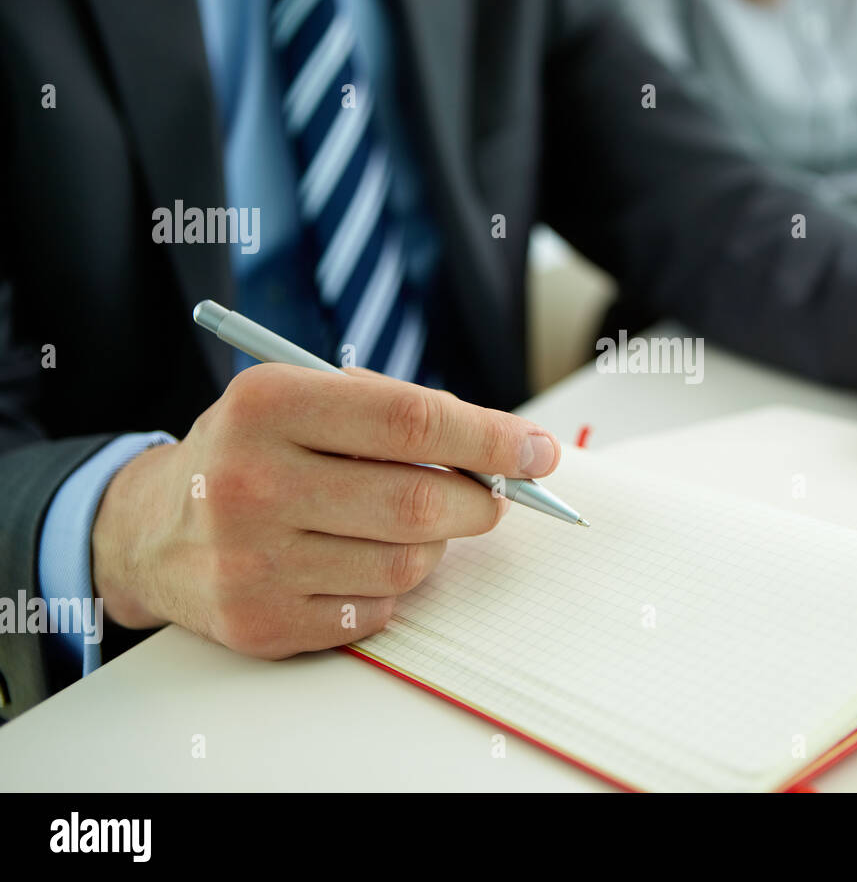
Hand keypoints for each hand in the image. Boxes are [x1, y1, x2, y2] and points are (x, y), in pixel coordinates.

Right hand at [90, 365, 560, 657]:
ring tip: (404, 524)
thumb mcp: (303, 400)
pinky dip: (391, 586)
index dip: (491, 438)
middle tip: (490, 498)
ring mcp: (251, 561)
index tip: (538, 452)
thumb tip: (509, 451)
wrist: (153, 530)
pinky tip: (356, 561)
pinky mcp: (260, 623)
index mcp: (267, 405)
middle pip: (419, 501)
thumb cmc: (254, 452)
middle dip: (478, 501)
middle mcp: (251, 483)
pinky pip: (377, 610)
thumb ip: (396, 413)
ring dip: (433, 545)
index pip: (410, 421)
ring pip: (408, 564)